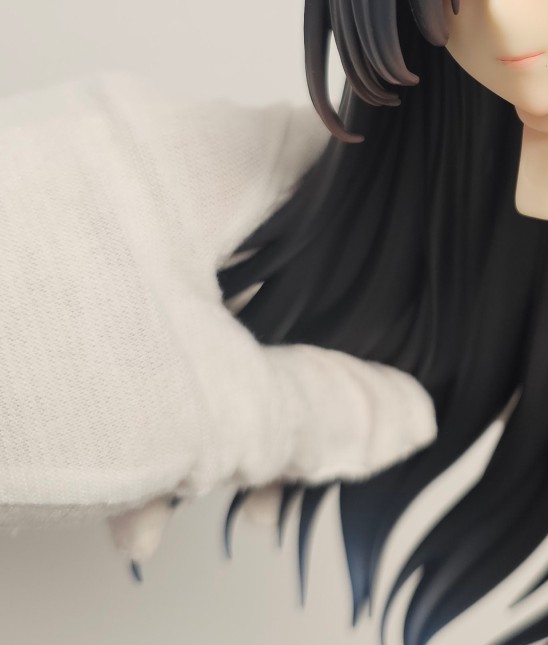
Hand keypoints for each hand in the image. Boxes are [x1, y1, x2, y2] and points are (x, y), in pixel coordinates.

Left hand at [0, 73, 435, 568]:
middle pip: (254, 249)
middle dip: (276, 366)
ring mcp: (55, 188)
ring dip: (199, 396)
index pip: (332, 163)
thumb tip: (409, 417)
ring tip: (178, 500)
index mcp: (187, 147)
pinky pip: (105, 300)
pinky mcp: (8, 240)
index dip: (380, 249)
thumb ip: (325, 415)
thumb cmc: (17, 360)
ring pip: (175, 290)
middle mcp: (121, 144)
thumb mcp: (198, 411)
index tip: (394, 329)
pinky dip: (127, 379)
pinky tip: (120, 486)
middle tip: (277, 460)